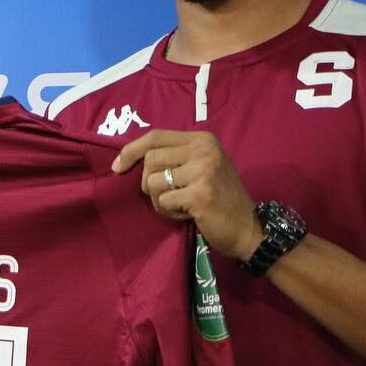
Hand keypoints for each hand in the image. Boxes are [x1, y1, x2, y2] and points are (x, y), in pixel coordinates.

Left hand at [111, 129, 262, 259]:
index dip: (131, 150)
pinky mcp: (200, 193)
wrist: (249, 229)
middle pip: (150, 160)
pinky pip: (163, 201)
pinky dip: (170, 212)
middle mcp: (204, 149)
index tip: (117, 167)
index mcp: (203, 139)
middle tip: (169, 197)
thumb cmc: (220, 199)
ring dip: (160, 201)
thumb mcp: (201, 167)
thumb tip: (129, 157)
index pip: (155, 136)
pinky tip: (189, 214)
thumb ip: (174, 158)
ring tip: (182, 206)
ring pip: (152, 182)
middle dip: (149, 183)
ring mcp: (204, 170)